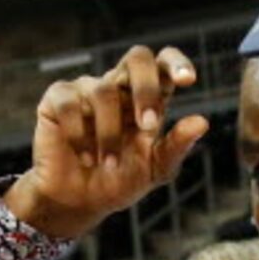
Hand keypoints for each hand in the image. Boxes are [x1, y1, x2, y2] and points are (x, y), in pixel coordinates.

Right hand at [4, 45, 209, 240]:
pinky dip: (79, 135)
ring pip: (104, 91)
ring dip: (109, 134)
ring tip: (107, 164)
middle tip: (148, 126)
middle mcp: (118, 87)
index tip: (188, 81)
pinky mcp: (57, 101)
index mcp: (146, 98)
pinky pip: (70, 104)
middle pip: (137, 57)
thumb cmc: (118, 182)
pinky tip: (84, 157)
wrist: (78, 202)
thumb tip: (201, 121)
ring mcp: (86, 90)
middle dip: (145, 88)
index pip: (163, 63)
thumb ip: (176, 146)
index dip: (176, 63)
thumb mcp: (154, 170)